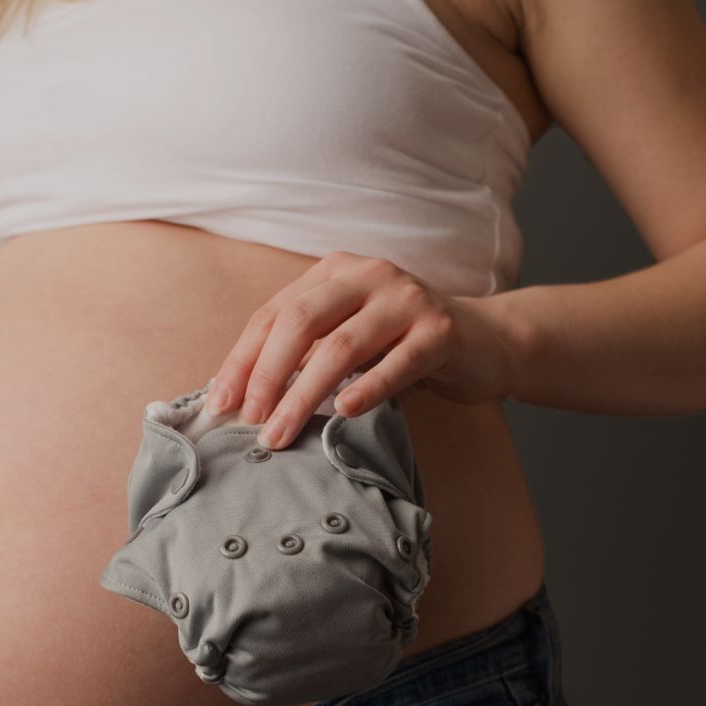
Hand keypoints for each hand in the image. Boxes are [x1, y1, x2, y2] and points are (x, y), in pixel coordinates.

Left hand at [203, 251, 522, 449]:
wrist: (485, 341)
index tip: (219, 404)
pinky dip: (368, 388)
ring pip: (342, 346)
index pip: (274, 313)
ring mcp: (407, 300)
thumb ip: (304, 351)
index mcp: (335, 272)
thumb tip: (240, 397)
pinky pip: (398, 362)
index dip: (242, 360)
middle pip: (300, 323)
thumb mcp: (348, 337)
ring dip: (304, 394)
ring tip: (281, 433)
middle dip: (266, 376)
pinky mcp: (441, 330)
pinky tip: (343, 412)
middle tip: (250, 422)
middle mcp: (368, 275)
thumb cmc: (402, 346)